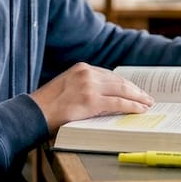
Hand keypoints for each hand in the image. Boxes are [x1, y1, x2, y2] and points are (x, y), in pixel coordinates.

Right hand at [30, 63, 154, 133]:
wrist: (33, 113)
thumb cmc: (48, 106)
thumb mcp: (67, 88)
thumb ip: (84, 87)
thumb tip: (106, 97)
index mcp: (81, 68)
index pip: (110, 75)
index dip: (125, 83)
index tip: (135, 90)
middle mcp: (86, 73)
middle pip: (118, 81)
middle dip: (135, 90)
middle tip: (147, 97)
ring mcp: (89, 86)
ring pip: (122, 90)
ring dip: (138, 98)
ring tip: (147, 104)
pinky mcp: (91, 101)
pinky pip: (118, 103)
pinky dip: (132, 106)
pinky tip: (140, 110)